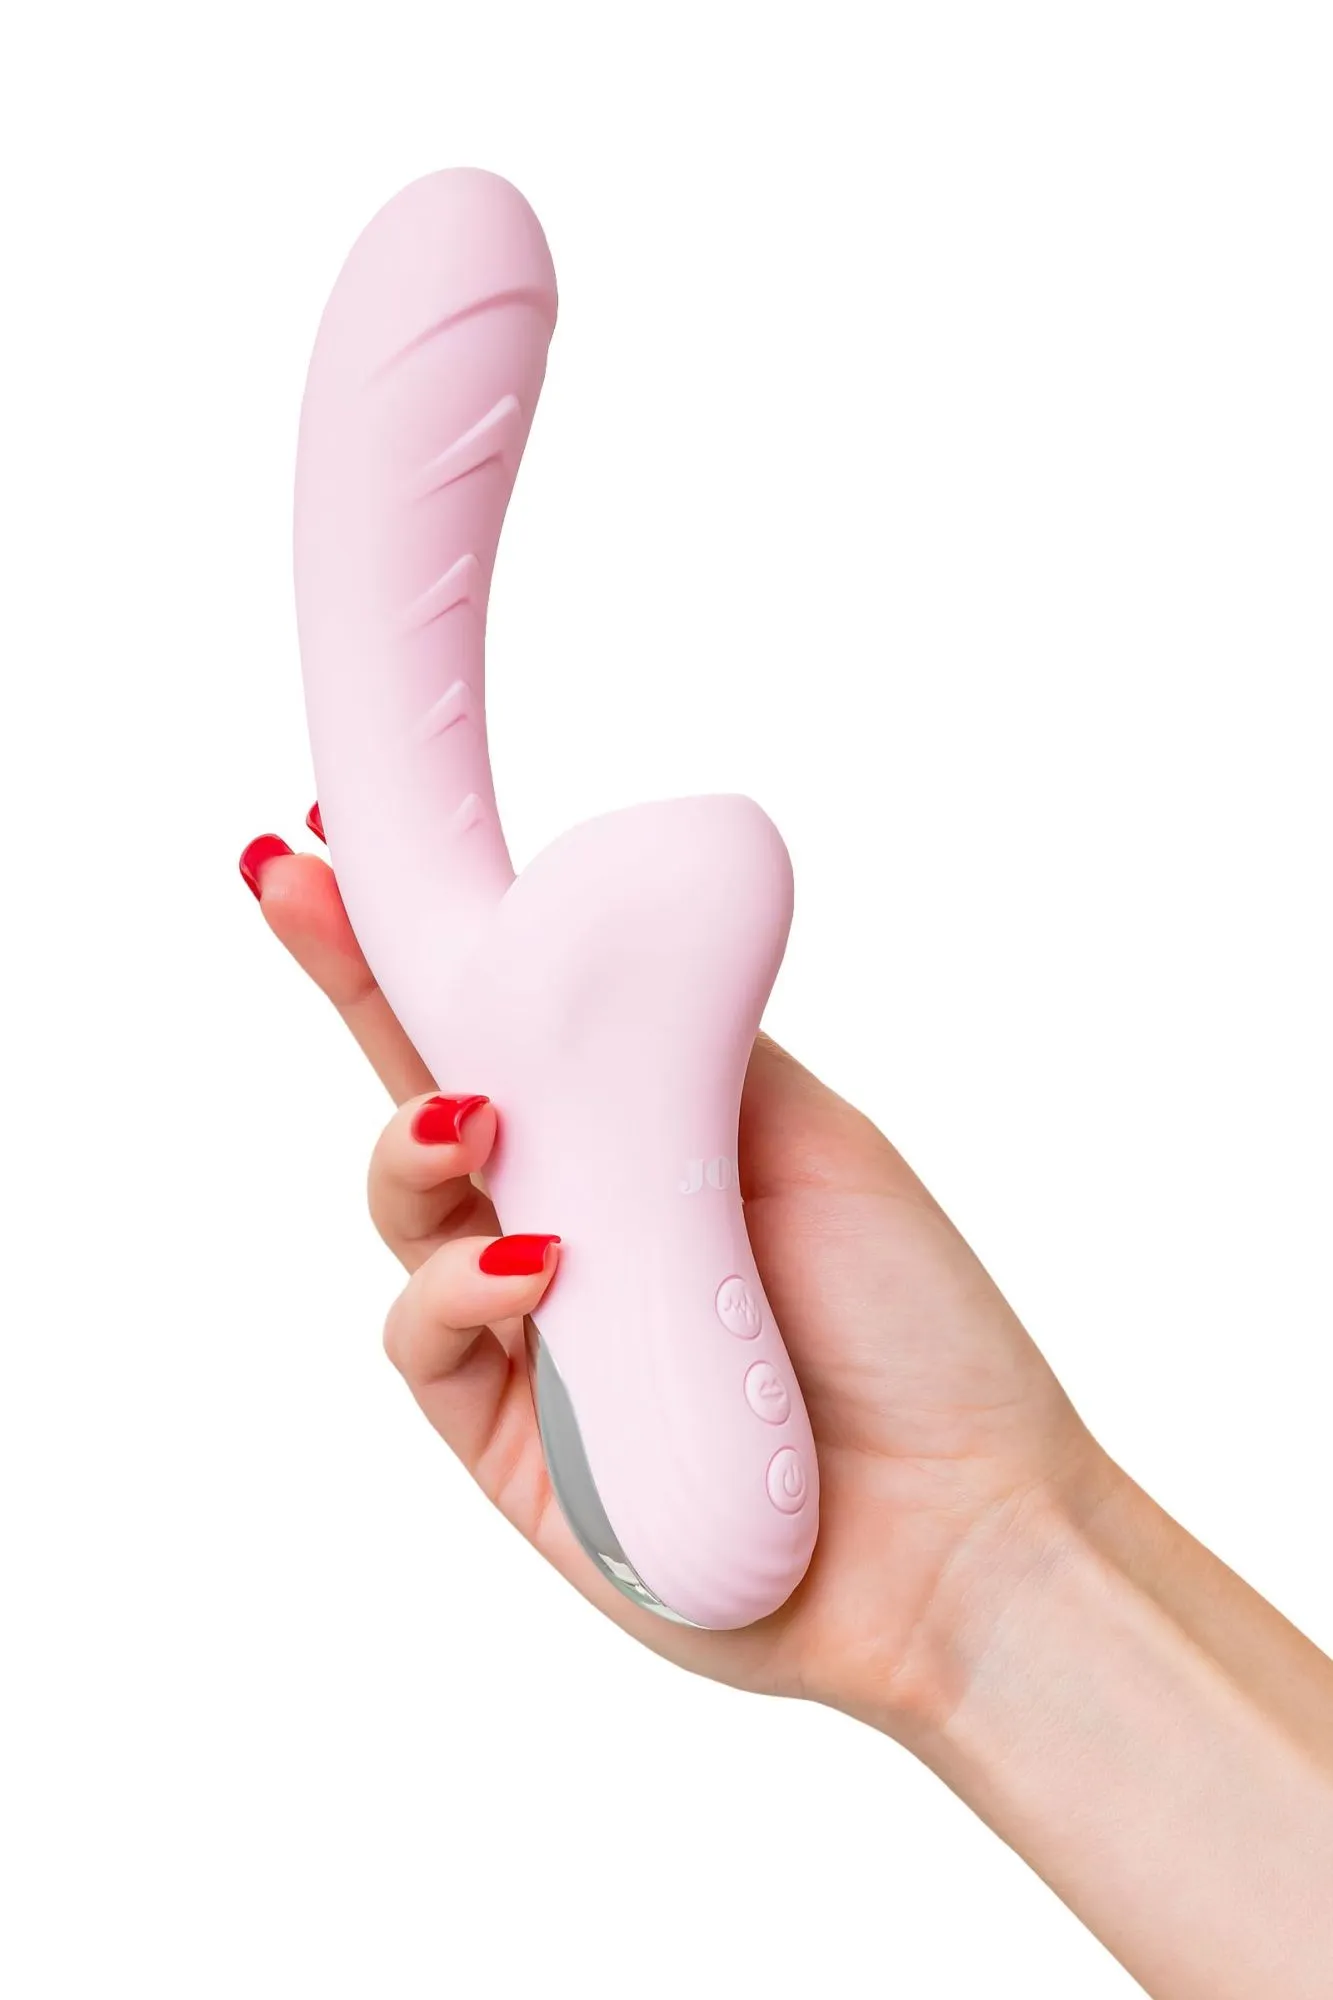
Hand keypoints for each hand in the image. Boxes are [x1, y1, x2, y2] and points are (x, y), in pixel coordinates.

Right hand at [241, 829, 1111, 1726]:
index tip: (345, 842)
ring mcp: (531, 1332)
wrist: (961, 1520)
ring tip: (467, 1121)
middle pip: (425, 1089)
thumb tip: (586, 948)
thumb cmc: (908, 1323)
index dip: (422, 938)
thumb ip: (683, 1052)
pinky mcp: (506, 1442)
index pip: (506, 1021)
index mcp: (640, 1141)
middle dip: (353, 982)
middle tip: (299, 885)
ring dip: (410, 1147)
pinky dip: (460, 1290)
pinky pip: (429, 1341)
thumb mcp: (805, 1137)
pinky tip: (536, 1266)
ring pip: (406, 1214)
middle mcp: (571, 1222)